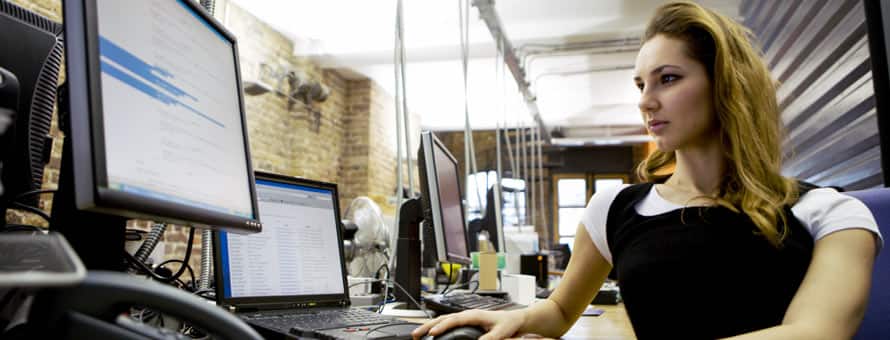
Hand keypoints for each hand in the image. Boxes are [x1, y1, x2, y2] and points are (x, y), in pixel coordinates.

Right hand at [411, 309, 526, 339]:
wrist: (514, 319)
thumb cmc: (508, 324)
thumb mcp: (500, 333)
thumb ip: (489, 338)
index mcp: (474, 315)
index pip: (453, 320)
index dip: (442, 326)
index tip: (432, 333)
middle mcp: (467, 314)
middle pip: (443, 318)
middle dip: (427, 325)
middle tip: (415, 334)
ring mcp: (465, 317)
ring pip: (442, 319)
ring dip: (429, 326)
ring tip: (417, 334)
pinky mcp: (465, 321)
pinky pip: (447, 322)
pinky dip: (436, 327)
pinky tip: (430, 333)